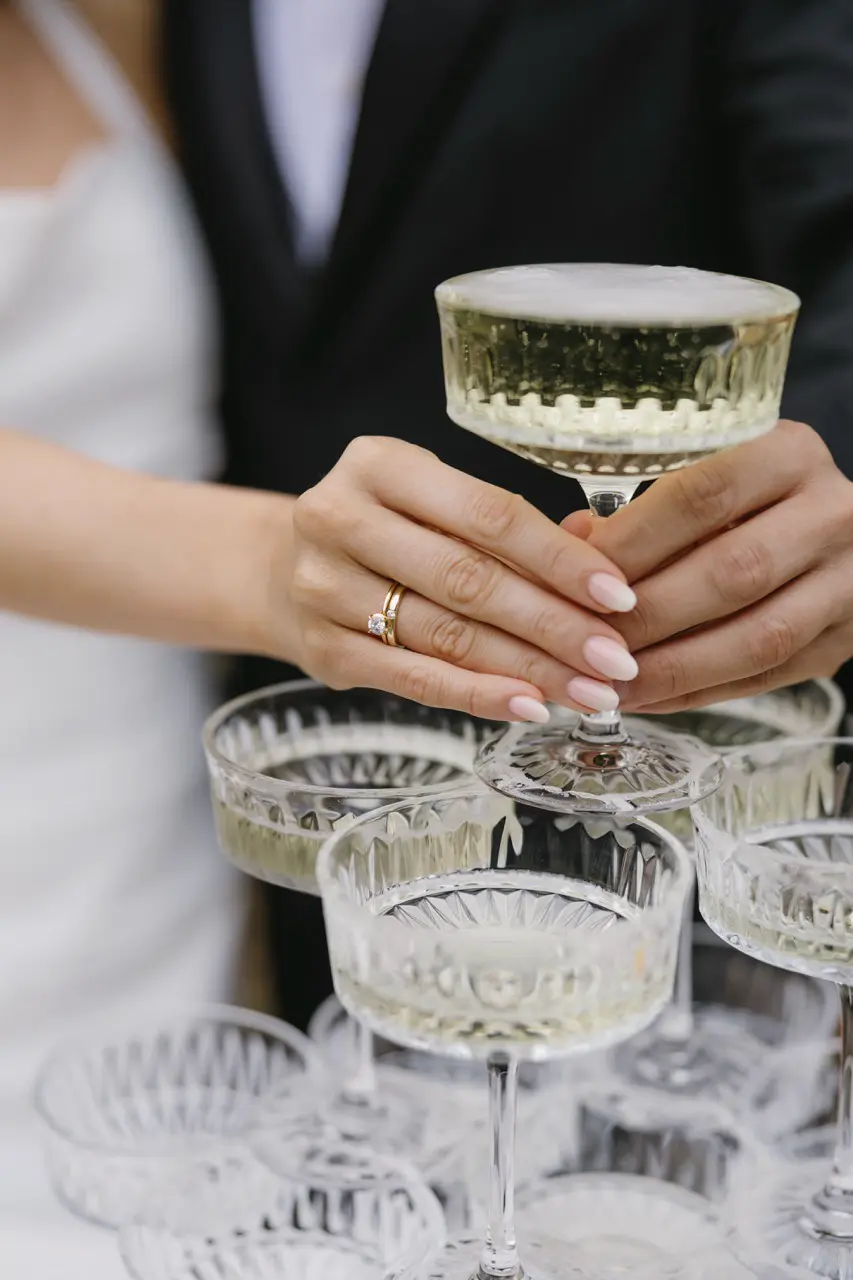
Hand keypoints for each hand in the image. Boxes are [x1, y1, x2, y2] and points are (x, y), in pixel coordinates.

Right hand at [277, 436, 639, 720]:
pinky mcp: (322, 651)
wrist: (287, 568)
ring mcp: (323, 587)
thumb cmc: (389, 529)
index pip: (486, 514)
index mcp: (378, 464)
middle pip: (468, 580)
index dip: (558, 558)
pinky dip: (477, 695)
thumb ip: (509, 530)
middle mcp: (339, 518)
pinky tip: (529, 704)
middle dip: (554, 624)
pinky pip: (414, 680)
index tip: (618, 595)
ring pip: (446, 635)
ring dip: (528, 669)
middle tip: (615, 659)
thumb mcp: (436, 501)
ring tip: (589, 692)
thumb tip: (605, 566)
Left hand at [568, 420, 852, 710]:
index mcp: (789, 456)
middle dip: (649, 614)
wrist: (843, 534)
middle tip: (588, 641)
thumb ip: (647, 509)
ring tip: (613, 683)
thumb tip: (576, 539)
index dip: (635, 542)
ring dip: (674, 668)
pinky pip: (767, 677)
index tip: (580, 577)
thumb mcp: (711, 477)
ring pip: (757, 637)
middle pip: (732, 572)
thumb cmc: (755, 500)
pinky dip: (699, 691)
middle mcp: (831, 516)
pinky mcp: (844, 640)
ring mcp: (847, 582)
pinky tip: (649, 696)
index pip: (702, 497)